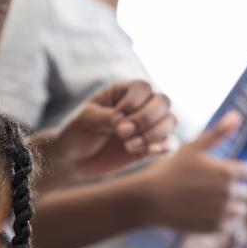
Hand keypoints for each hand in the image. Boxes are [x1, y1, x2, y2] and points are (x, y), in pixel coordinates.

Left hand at [42, 79, 175, 186]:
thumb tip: (123, 121)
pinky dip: (165, 147)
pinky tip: (150, 152)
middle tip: (122, 133)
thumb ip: (105, 116)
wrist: (75, 159)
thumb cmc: (78, 132)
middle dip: (145, 119)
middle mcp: (142, 105)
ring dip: (154, 134)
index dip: (133, 103)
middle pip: (163, 101)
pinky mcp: (152, 147)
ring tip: (130, 146)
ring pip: (171, 121)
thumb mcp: (86, 119)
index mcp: (125, 91)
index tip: (115, 118)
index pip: (144, 87)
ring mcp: (150, 126)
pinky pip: (171, 144)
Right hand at [139, 113, 246, 232]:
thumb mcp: (194, 148)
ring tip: (210, 200)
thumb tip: (238, 115)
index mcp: (227, 172)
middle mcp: (229, 194)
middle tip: (212, 187)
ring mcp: (222, 213)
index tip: (221, 171)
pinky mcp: (215, 228)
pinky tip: (207, 211)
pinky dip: (223, 219)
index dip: (237, 170)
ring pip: (241, 210)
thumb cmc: (171, 170)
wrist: (151, 199)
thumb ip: (219, 133)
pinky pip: (230, 225)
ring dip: (232, 205)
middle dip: (235, 189)